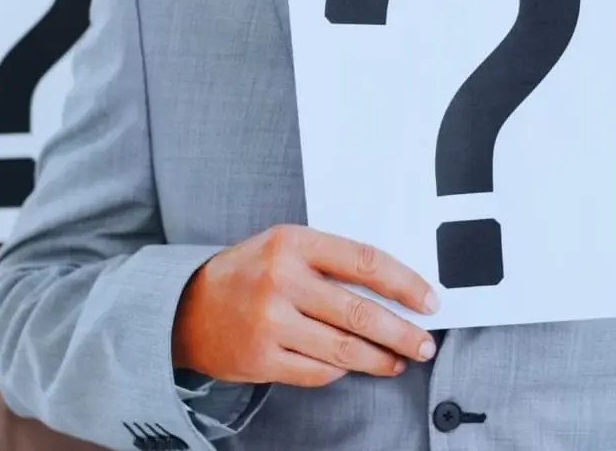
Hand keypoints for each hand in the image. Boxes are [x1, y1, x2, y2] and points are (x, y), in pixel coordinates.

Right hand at [173, 224, 438, 387]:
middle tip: (425, 344)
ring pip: (344, 349)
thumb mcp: (285, 247)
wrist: (185, 307)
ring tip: (398, 361)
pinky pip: (318, 372)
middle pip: (361, 312)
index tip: (429, 301)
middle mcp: (282, 281)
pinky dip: (341, 371)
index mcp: (293, 243)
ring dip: (380, 359)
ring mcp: (270, 323)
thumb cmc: (248, 272)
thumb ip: (332, 261)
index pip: (365, 262)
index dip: (405, 284)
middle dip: (403, 333)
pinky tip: (352, 367)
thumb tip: (395, 289)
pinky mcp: (261, 359)